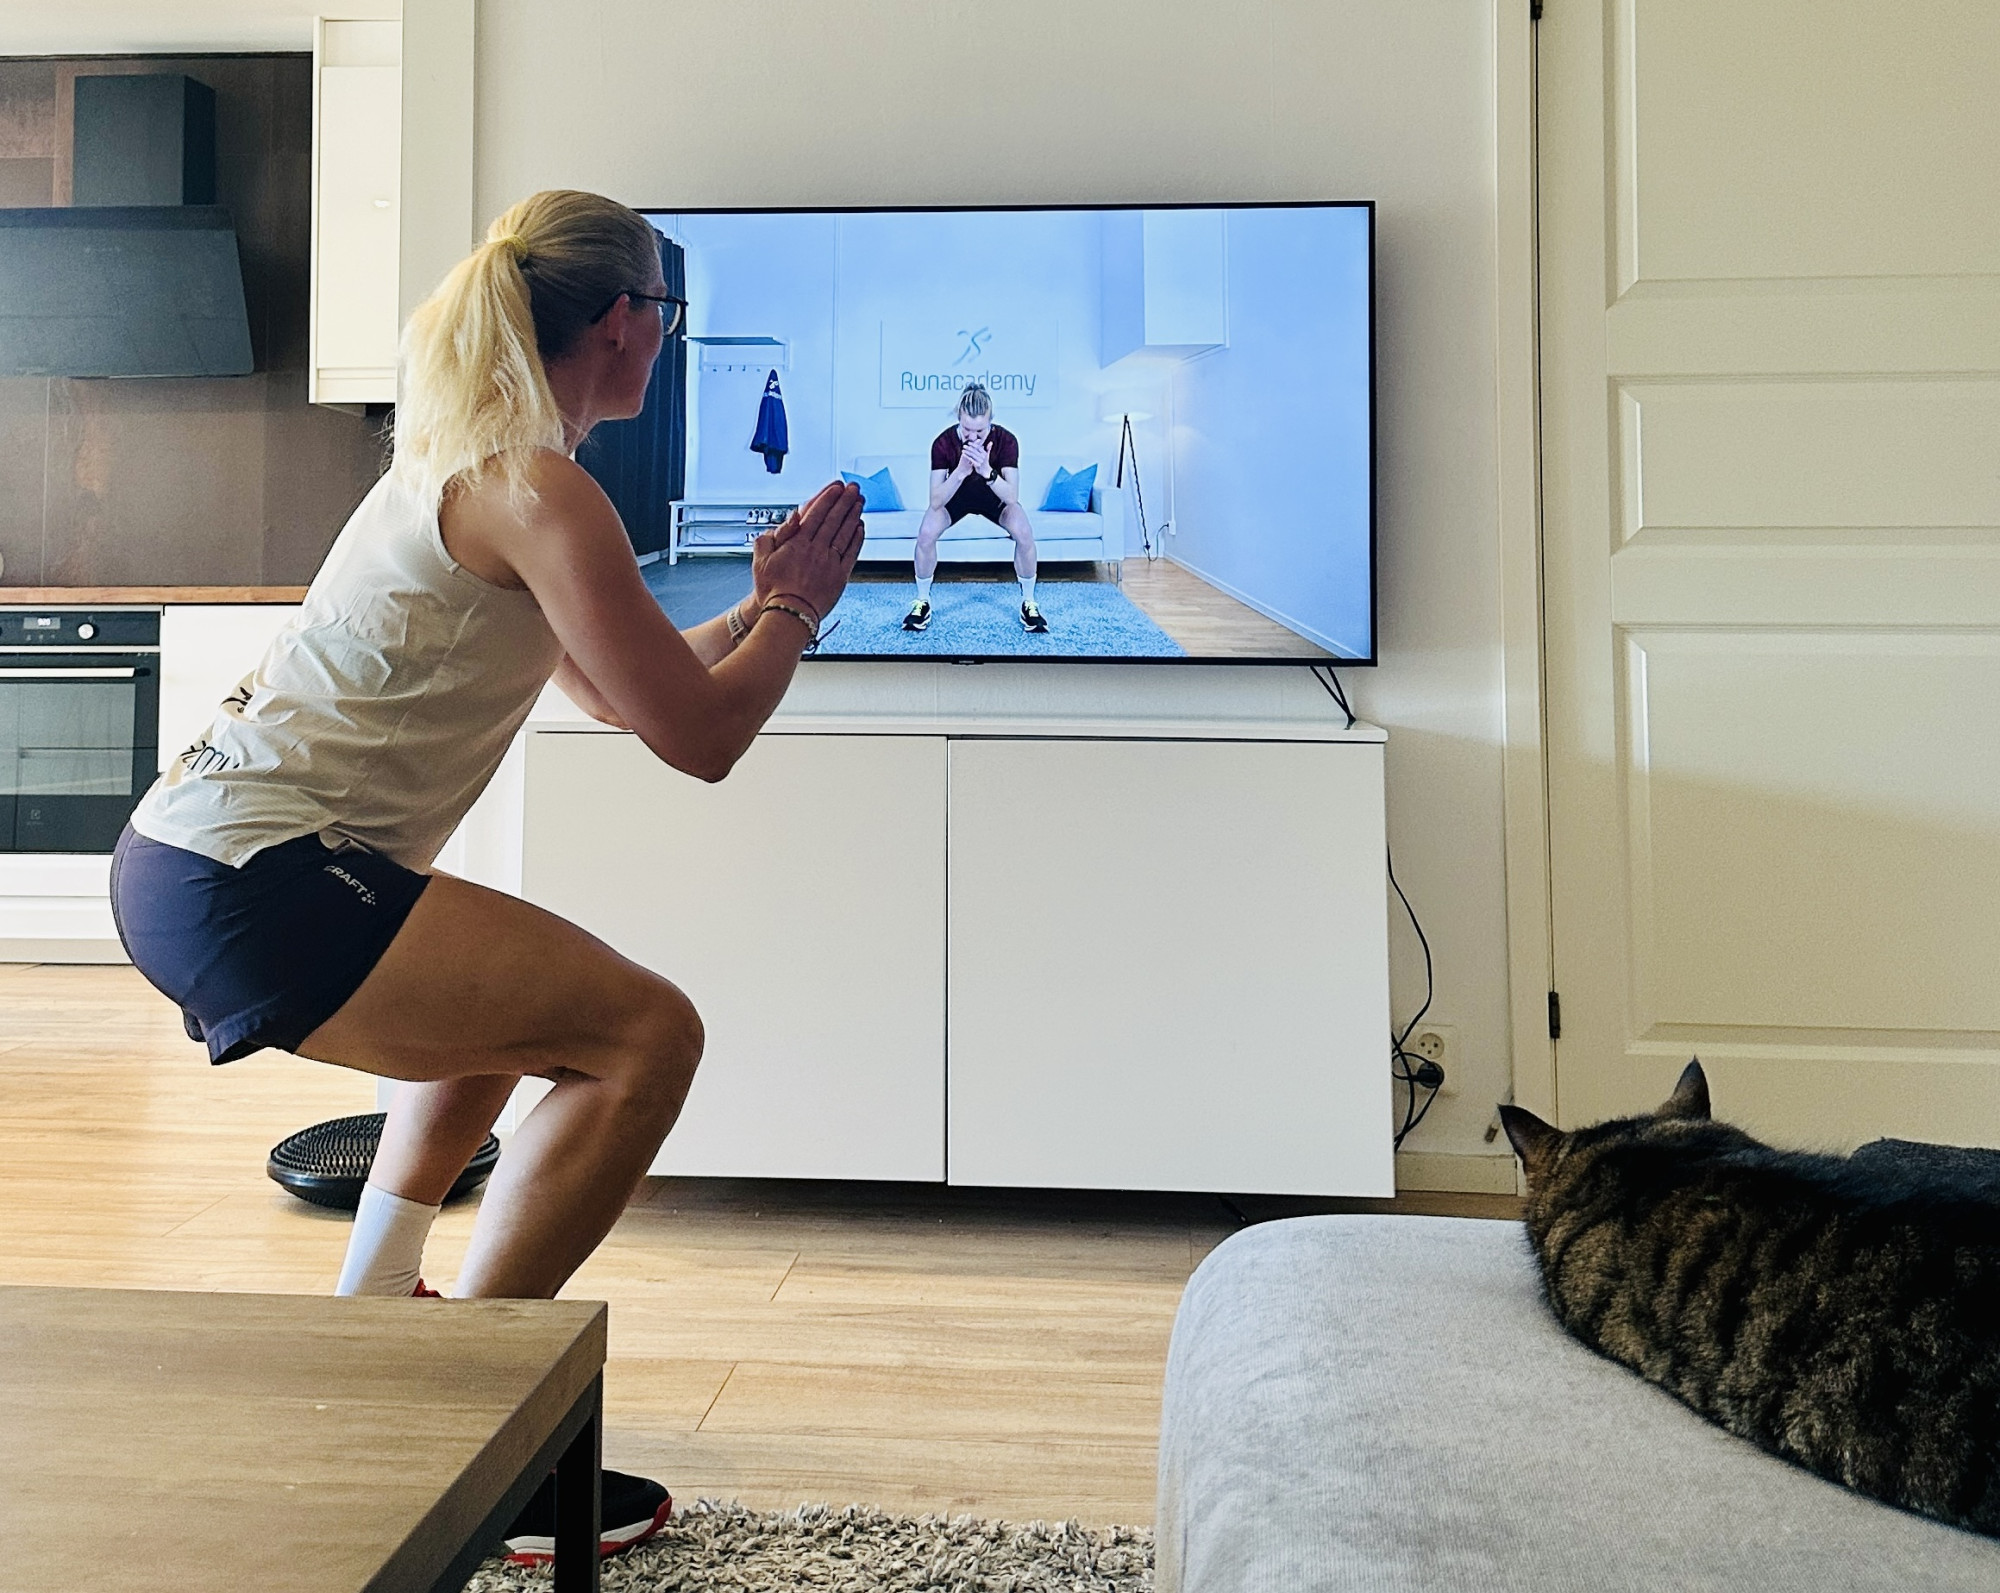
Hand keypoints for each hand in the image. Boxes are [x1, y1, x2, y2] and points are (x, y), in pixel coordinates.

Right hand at [752, 480, 863, 624]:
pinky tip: (860, 527)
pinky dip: (857, 538)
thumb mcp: (760, 560)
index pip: (816, 514)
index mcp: (798, 544)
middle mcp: (816, 550)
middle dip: (845, 501)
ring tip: (859, 502)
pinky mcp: (840, 576)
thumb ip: (770, 536)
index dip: (828, 498)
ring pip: (845, 533)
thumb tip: (790, 518)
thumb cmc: (773, 591)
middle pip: (834, 519)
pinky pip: (851, 552)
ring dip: (854, 515)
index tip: (836, 487)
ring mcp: (830, 562)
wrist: (789, 615)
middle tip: (853, 488)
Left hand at [962, 440, 990, 478]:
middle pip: (975, 451)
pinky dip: (967, 456)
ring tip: (962, 450)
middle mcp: (983, 457)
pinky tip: (963, 454)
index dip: (974, 444)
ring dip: (967, 452)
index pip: (979, 447)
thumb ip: (988, 448)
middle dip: (969, 448)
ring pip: (972, 455)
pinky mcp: (977, 464)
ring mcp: (980, 461)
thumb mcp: (987, 455)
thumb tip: (991, 442)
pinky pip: (971, 459)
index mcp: (985, 453)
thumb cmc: (985, 462)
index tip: (968, 442)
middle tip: (964, 445)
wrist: (986, 471)